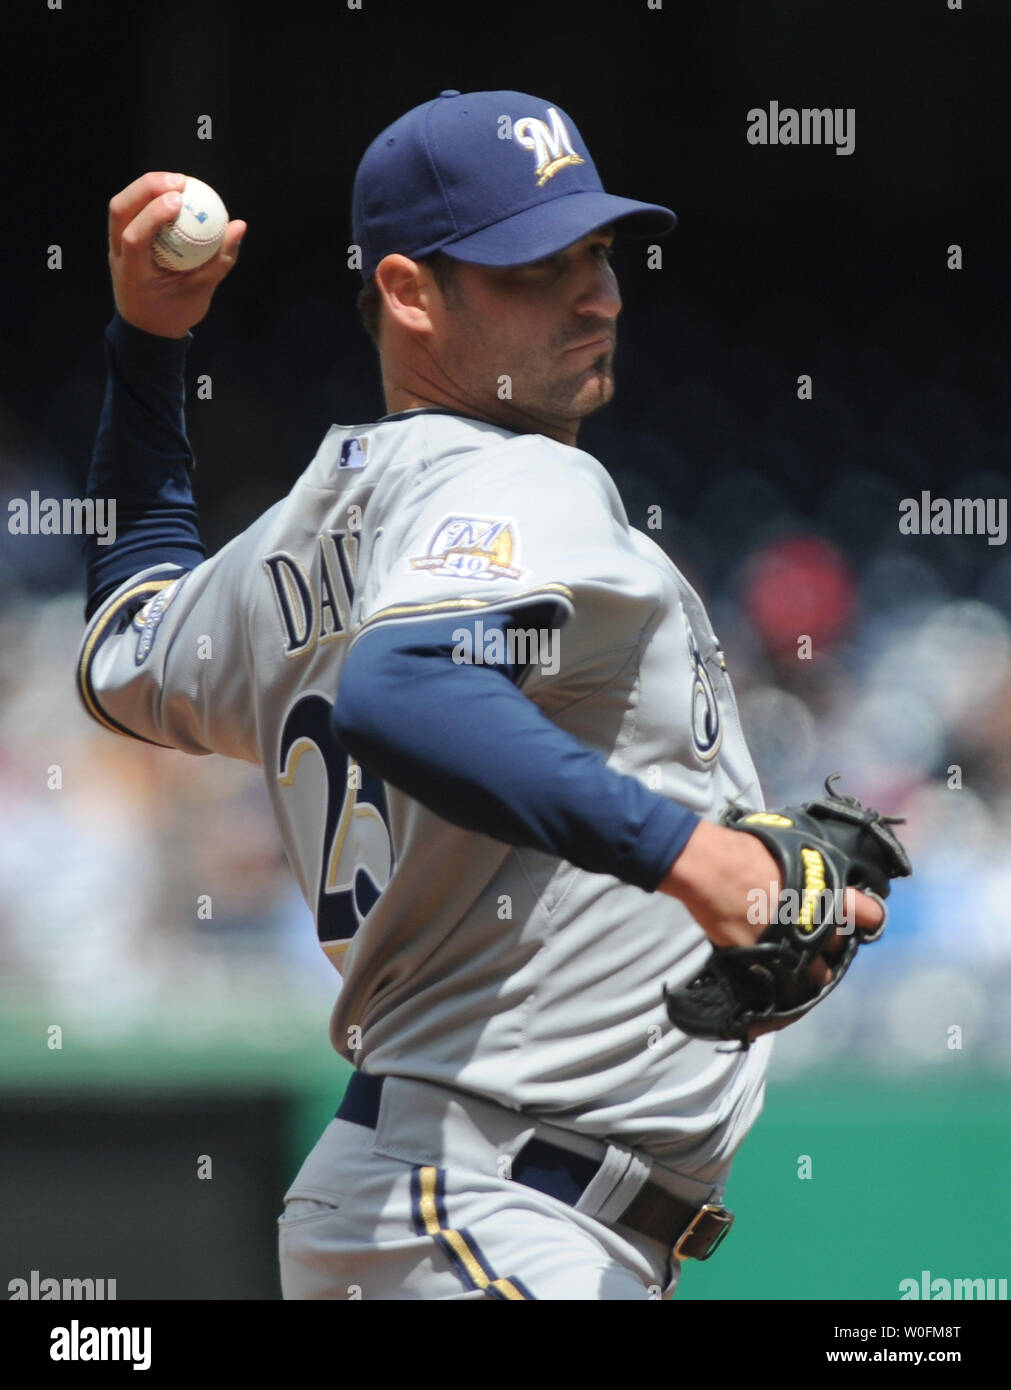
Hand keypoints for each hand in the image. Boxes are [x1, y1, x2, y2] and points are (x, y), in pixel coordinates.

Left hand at [108, 171, 246, 339]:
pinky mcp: (120, 239)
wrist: (147, 329)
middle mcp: (117, 255)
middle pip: (120, 210)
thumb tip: (239, 226)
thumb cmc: (175, 313)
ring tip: (178, 182)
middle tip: (181, 181)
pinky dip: (149, 196)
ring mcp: (115, 245)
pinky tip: (172, 193)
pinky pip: (130, 210)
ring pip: (120, 206)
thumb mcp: (202, 292)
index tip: (180, 200)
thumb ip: (220, 260)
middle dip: (147, 187)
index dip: (154, 213)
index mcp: (134, 273)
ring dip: (146, 187)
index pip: (135, 238)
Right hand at [658, 818, 885, 987]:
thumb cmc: (748, 849)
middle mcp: (817, 924)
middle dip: (831, 942)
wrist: (711, 867)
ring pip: (817, 974)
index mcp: (829, 893)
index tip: (863, 918)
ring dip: (811, 967)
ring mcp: (792, 947)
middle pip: (840, 946)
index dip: (867, 916)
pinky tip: (773, 964)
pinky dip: (780, 975)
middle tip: (817, 933)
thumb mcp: (793, 848)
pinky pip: (782, 979)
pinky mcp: (765, 962)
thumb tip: (815, 870)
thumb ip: (811, 867)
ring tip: (798, 959)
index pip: (869, 914)